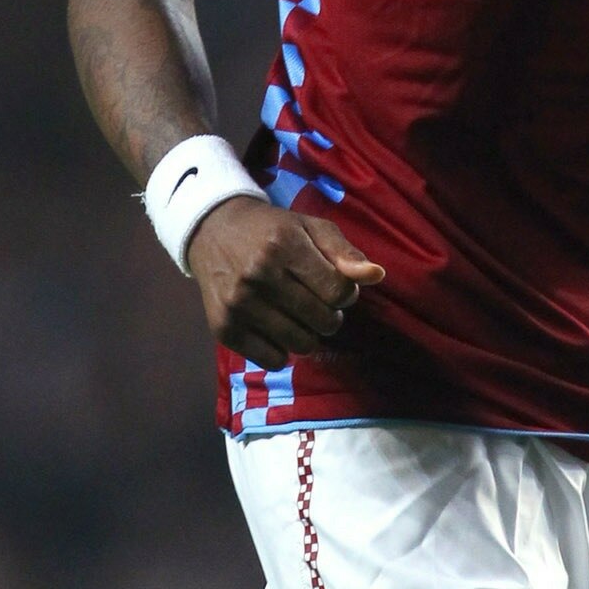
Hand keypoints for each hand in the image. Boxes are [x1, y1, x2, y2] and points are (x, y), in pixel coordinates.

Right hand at [186, 200, 383, 368]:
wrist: (211, 230)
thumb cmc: (271, 230)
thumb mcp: (310, 228)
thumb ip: (345, 252)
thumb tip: (377, 276)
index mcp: (284, 245)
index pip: (339, 292)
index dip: (345, 294)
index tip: (334, 286)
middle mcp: (258, 275)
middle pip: (323, 322)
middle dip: (329, 315)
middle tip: (315, 301)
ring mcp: (238, 304)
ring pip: (301, 345)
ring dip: (308, 334)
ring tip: (297, 315)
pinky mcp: (224, 328)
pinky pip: (273, 361)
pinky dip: (281, 350)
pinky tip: (275, 328)